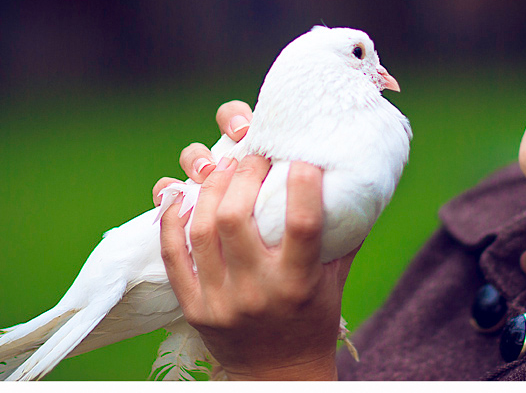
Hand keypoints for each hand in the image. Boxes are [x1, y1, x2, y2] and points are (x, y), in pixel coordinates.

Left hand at [152, 101, 357, 379]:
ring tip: (221, 166)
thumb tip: (354, 181)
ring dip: (209, 189)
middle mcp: (258, 292)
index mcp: (299, 283)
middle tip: (253, 155)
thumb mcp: (335, 280)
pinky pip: (173, 255)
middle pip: (237, 219)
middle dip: (243, 174)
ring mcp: (221, 300)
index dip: (302, 184)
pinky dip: (171, 218)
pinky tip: (178, 193)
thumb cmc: (313, 320)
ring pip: (202, 230)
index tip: (301, 156)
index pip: (301, 226)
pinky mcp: (194, 307)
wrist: (277, 376)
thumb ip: (344, 235)